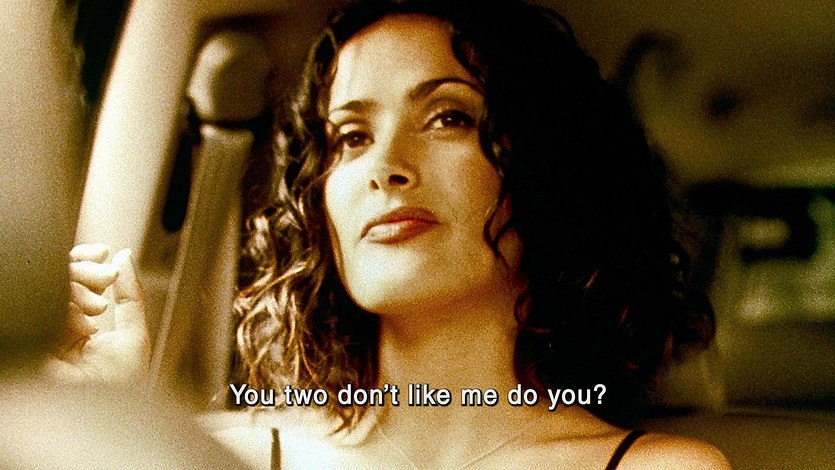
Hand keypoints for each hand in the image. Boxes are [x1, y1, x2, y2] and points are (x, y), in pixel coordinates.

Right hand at [45, 244, 150, 384]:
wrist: (113, 415)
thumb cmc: (124, 385)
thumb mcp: (134, 334)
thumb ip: (130, 296)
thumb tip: (123, 255)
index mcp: (75, 326)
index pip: (72, 282)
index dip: (86, 261)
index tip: (106, 250)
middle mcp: (54, 328)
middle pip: (59, 283)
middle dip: (85, 271)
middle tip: (106, 275)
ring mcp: (41, 335)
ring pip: (50, 293)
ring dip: (77, 290)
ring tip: (99, 310)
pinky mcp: (32, 345)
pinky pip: (42, 313)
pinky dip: (68, 311)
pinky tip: (87, 324)